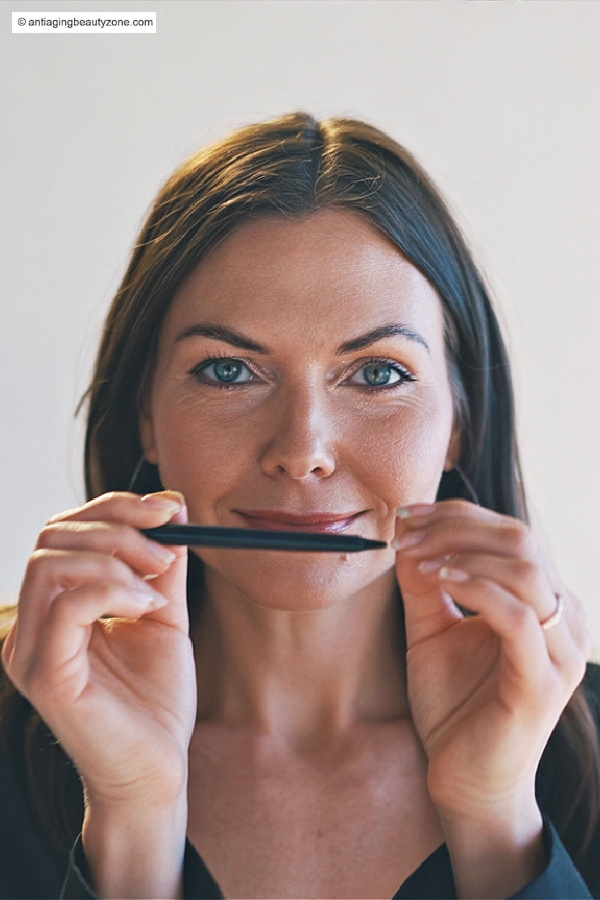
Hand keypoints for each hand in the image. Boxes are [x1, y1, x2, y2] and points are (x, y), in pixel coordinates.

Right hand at [2, 491, 196, 811]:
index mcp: (53, 607)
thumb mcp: (164, 615)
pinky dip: (115, 591)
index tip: (169, 508)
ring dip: (117, 558)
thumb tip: (174, 505)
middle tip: (167, 548)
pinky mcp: (46, 675)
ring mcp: (31, 651)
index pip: (63, 530)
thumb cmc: (156, 700)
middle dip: (118, 527)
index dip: (114, 507)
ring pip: (51, 563)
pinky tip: (150, 608)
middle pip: (51, 536)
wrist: (157, 770)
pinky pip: (67, 606)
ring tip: (159, 586)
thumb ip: (162, 565)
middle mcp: (31, 625)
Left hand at [393, 500, 589, 821]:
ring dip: (462, 552)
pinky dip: (476, 587)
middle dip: (456, 526)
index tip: (405, 516)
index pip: (511, 533)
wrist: (464, 780)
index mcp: (544, 601)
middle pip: (521, 539)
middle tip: (406, 533)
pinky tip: (439, 581)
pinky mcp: (544, 683)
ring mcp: (560, 651)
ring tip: (415, 558)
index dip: (457, 515)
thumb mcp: (432, 629)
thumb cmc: (454, 705)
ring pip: (526, 569)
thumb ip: (424, 583)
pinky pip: (519, 617)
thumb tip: (407, 533)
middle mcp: (564, 619)